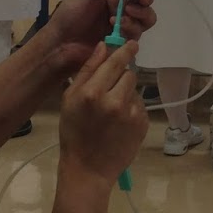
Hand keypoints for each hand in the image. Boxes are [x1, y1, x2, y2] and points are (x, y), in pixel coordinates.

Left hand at [47, 0, 156, 64]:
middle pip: (146, 3)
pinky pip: (137, 34)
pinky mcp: (124, 43)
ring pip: (147, 19)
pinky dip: (131, 27)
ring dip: (140, 13)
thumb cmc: (70, 14)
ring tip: (125, 13)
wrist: (60, 43)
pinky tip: (116, 25)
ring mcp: (124, 27)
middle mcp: (122, 10)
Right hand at [58, 41, 146, 185]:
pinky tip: (119, 123)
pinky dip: (132, 110)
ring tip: (112, 111)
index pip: (115, 61)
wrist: (88, 169)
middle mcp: (114, 100)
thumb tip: (103, 46)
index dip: (125, 50)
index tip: (132, 43)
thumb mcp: (70, 99)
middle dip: (121, 77)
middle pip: (129, 73)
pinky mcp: (143, 124)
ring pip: (135, 89)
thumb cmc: (74, 133)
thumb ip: (87, 70)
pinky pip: (140, 106)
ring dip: (126, 94)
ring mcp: (131, 113)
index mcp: (93, 92)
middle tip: (110, 90)